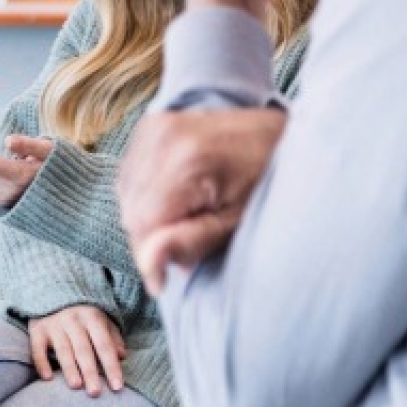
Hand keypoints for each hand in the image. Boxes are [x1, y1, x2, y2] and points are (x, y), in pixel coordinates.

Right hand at [28, 303, 126, 395]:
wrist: (52, 289)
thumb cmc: (82, 312)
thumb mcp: (101, 319)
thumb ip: (112, 337)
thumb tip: (122, 357)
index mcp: (92, 317)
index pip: (104, 345)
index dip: (111, 366)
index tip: (117, 387)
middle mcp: (72, 320)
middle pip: (83, 350)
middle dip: (90, 372)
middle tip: (95, 393)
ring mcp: (53, 324)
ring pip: (62, 350)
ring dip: (69, 369)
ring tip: (76, 386)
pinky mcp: (37, 329)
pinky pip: (37, 348)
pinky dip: (41, 362)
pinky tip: (47, 378)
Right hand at [118, 107, 287, 290]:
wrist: (280, 133)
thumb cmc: (270, 180)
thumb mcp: (238, 220)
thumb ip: (191, 241)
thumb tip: (150, 264)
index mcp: (187, 161)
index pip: (141, 223)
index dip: (151, 257)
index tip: (164, 282)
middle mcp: (163, 137)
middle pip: (130, 210)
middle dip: (153, 236)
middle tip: (191, 240)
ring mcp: (154, 126)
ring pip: (125, 195)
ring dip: (148, 214)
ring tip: (188, 215)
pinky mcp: (150, 125)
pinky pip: (129, 174)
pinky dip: (146, 193)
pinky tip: (176, 195)